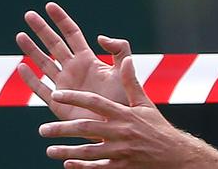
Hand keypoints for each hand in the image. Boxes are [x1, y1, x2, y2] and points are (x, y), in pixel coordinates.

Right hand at [16, 2, 130, 119]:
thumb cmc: (124, 98)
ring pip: (43, 63)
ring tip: (20, 35)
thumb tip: (99, 37)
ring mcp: (64, 85)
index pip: (72, 34)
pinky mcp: (58, 103)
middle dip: (42, 29)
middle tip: (29, 14)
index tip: (50, 5)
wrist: (119, 124)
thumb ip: (119, 49)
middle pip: (54, 45)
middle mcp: (73, 69)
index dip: (61, 20)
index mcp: (88, 59)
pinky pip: (40, 89)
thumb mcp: (124, 69)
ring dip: (31, 50)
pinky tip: (20, 67)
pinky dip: (30, 78)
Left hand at [40, 57, 217, 168]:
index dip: (74, 97)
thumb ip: (132, 82)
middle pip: (86, 128)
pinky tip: (68, 164)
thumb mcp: (145, 103)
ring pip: (88, 151)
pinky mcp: (121, 166)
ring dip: (67, 150)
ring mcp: (120, 151)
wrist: (174, 153)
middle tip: (42, 129)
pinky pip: (98, 167)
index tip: (56, 94)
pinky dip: (82, 167)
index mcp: (124, 113)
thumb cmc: (156, 126)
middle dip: (62, 129)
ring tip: (49, 149)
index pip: (95, 102)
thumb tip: (127, 59)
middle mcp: (121, 131)